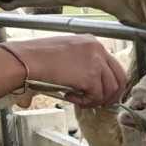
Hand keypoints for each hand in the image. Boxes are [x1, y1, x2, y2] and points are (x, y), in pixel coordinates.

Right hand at [5, 35, 127, 106]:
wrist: (25, 60)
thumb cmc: (37, 57)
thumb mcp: (66, 52)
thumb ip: (82, 63)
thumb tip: (92, 83)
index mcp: (92, 42)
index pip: (113, 64)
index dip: (111, 81)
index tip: (104, 92)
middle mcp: (98, 49)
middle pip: (119, 77)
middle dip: (112, 94)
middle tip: (102, 103)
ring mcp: (96, 62)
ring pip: (110, 89)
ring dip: (96, 100)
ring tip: (80, 100)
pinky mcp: (91, 77)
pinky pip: (97, 96)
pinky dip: (85, 102)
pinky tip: (70, 97)